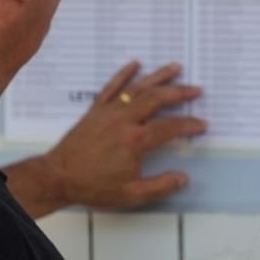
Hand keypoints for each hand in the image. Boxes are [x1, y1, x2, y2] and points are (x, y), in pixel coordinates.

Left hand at [42, 61, 206, 209]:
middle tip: (196, 89)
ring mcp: (109, 112)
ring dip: (159, 76)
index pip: (170, 127)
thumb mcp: (131, 195)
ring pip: (138, 88)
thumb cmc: (93, 186)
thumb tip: (183, 178)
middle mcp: (124, 120)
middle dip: (180, 92)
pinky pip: (112, 86)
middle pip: (157, 98)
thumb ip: (160, 186)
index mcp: (135, 141)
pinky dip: (124, 73)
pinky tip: (135, 63)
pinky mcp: (96, 110)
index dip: (189, 124)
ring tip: (176, 67)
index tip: (202, 124)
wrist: (58, 177)